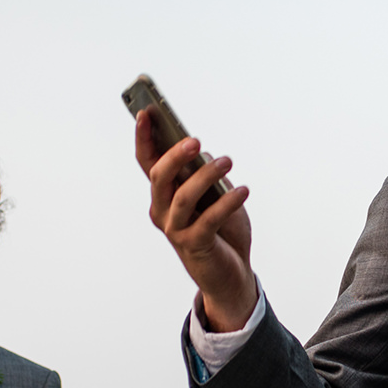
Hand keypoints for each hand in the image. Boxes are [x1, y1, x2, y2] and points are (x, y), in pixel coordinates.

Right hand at [135, 108, 257, 331]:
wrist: (230, 274)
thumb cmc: (221, 231)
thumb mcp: (214, 196)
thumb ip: (204, 175)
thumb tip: (202, 154)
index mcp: (164, 194)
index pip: (147, 162)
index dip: (144, 138)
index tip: (146, 112)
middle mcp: (163, 210)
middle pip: (159, 177)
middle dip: (174, 155)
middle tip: (195, 141)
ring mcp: (176, 229)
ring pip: (183, 196)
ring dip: (205, 176)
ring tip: (227, 162)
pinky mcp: (195, 245)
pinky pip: (209, 220)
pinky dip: (227, 203)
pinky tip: (244, 190)